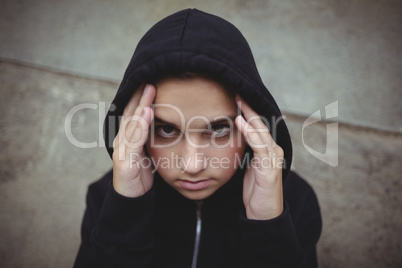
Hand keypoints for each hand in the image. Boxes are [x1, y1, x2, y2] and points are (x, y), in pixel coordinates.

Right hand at [112, 84, 155, 197]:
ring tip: (149, 90)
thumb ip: (151, 137)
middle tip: (151, 79)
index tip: (151, 82)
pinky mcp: (124, 161)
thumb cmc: (141, 174)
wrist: (132, 198)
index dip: (140, 98)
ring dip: (140, 105)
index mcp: (128, 137)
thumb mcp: (148, 152)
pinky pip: (133, 141)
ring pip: (131, 124)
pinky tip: (147, 113)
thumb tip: (165, 123)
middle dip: (140, 96)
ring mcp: (121, 150)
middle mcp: (122, 140)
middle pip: (131, 113)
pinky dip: (140, 126)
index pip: (134, 113)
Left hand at [235, 95, 283, 219]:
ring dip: (250, 117)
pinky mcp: (270, 169)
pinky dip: (252, 134)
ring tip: (239, 102)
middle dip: (249, 108)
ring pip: (262, 132)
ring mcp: (274, 159)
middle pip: (261, 125)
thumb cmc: (255, 190)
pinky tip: (242, 123)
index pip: (257, 126)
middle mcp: (273, 151)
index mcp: (267, 150)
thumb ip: (245, 152)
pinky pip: (261, 147)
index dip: (247, 111)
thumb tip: (232, 138)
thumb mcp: (247, 167)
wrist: (264, 214)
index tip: (235, 98)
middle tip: (237, 93)